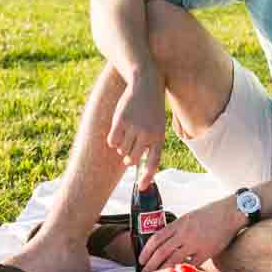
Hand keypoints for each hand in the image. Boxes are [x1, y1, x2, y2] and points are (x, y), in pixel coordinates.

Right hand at [107, 67, 165, 188]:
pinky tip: (118, 129)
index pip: (153, 163)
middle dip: (128, 158)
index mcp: (159, 137)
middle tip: (129, 149)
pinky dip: (113, 139)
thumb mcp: (157, 125)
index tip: (141, 187)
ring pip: (121, 150)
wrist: (146, 84)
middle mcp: (147, 135)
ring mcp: (134, 128)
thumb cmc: (151, 108)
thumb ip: (149, 143)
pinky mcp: (121, 122)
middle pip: (131, 159)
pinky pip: (112, 141)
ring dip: (122, 145)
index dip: (147, 177)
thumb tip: (132, 163)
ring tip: (128, 131)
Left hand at [139, 198, 241, 271]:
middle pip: (161, 252)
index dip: (146, 251)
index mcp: (179, 223)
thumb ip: (178, 228)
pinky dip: (183, 270)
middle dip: (150, 265)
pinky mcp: (206, 251)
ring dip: (162, 271)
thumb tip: (167, 241)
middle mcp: (184, 233)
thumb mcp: (190, 216)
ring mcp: (195, 243)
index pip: (156, 238)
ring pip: (173, 260)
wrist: (231, 212)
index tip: (141, 260)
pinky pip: (191, 264)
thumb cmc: (212, 213)